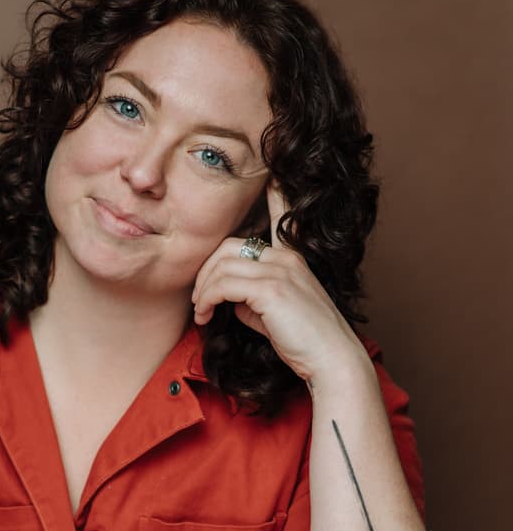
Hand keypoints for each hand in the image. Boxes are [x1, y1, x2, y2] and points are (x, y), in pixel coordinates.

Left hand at [192, 184, 365, 384]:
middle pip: (229, 246)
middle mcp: (287, 256)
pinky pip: (223, 284)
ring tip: (201, 311)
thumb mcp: (273, 312)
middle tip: (199, 299)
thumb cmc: (304, 342)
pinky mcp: (271, 290)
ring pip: (222, 264)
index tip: (270, 170)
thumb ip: (251, 297)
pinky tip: (206, 315)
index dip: (275, 190)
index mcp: (293, 256)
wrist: (331, 360)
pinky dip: (207, 300)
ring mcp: (280, 270)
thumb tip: (228, 298)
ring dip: (203, 289)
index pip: (282, 213)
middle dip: (206, 271)